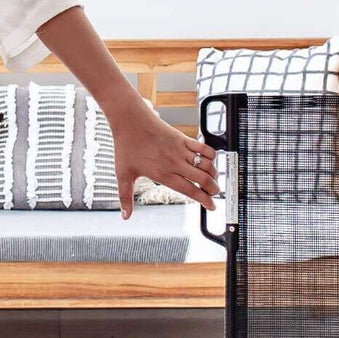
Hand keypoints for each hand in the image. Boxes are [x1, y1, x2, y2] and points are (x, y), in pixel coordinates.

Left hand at [109, 101, 218, 218]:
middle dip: (213, 189)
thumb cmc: (126, 146)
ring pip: (206, 164)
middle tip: (215, 193)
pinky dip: (211, 155)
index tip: (210, 206)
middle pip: (203, 179)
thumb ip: (125, 197)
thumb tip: (125, 216)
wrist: (130, 121)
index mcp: (163, 174)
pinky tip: (210, 160)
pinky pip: (203, 147)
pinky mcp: (182, 138)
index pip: (190, 191)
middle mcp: (175, 163)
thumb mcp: (123, 175)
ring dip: (214, 174)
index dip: (204, 200)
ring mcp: (180, 150)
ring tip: (213, 180)